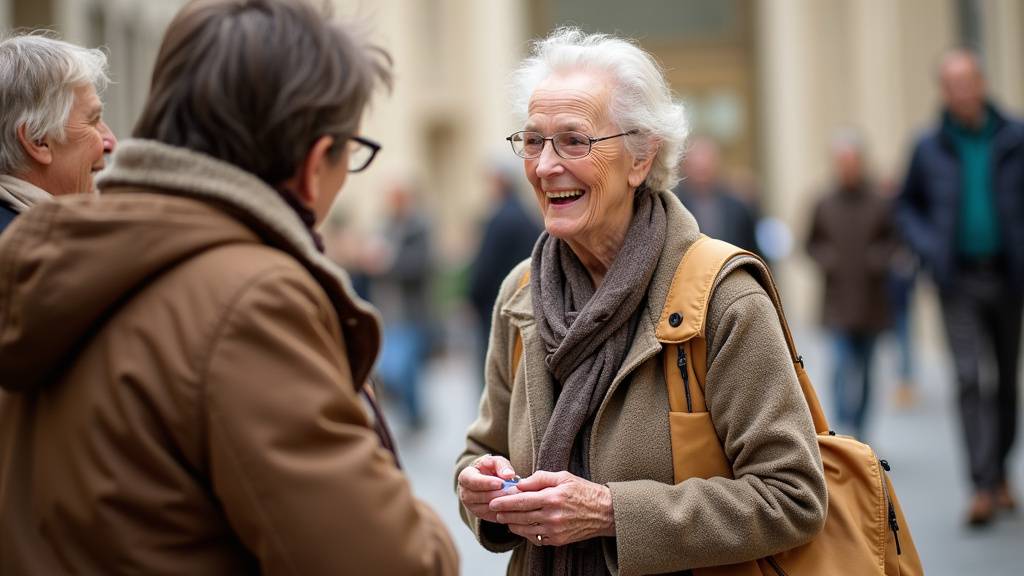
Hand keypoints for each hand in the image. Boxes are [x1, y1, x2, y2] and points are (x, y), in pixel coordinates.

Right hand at [457, 454, 518, 522]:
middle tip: (514, 490)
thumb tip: (509, 475)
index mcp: (465, 477)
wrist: (488, 481)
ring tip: (516, 496)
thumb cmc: (491, 469)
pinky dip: (504, 510)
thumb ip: (501, 465)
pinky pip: (493, 515)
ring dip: (502, 502)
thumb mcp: (495, 462)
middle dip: (498, 494)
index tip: (501, 483)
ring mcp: (472, 507)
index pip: (472, 481)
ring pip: (487, 507)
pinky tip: (514, 503)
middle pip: (480, 496)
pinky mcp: (482, 515)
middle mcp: (465, 494)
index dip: (487, 483)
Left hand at [489, 470, 614, 546]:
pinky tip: (522, 526)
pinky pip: (536, 538)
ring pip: (525, 529)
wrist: (605, 512)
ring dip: (512, 524)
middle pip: (520, 516)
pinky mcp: (558, 540)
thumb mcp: (563, 477)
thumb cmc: (583, 491)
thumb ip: (540, 478)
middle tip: (494, 510)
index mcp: (552, 498)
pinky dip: (526, 532)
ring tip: (505, 519)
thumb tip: (520, 483)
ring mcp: (555, 530)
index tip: (493, 501)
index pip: (521, 501)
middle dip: (504, 513)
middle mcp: (552, 516)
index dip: (504, 502)